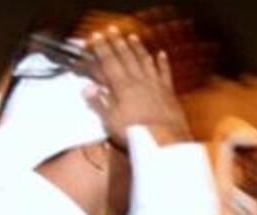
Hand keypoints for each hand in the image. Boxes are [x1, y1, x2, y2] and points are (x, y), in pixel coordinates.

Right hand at [83, 27, 191, 146]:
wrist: (165, 143)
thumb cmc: (137, 135)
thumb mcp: (110, 121)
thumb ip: (98, 103)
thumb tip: (87, 89)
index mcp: (122, 87)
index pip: (109, 62)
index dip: (101, 48)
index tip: (96, 37)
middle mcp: (139, 82)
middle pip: (126, 56)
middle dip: (117, 41)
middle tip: (111, 30)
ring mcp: (155, 85)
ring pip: (145, 60)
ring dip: (137, 47)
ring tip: (131, 37)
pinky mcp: (169, 92)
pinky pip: (165, 72)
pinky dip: (163, 62)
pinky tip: (161, 54)